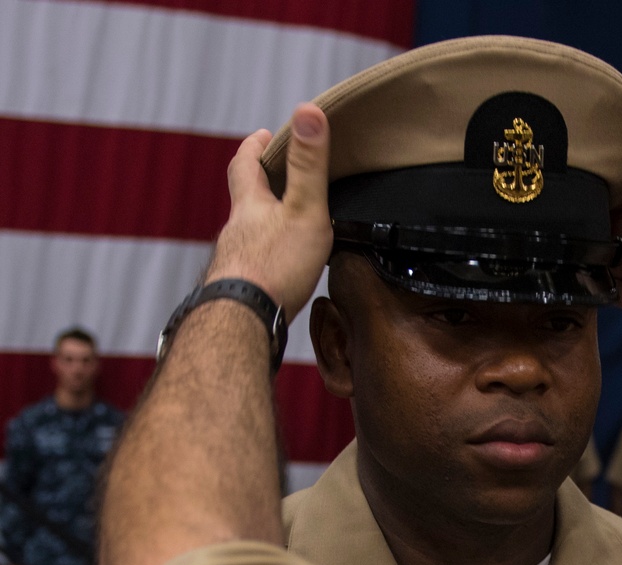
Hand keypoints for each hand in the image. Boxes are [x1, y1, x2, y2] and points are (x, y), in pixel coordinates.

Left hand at [207, 103, 333, 322]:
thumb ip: (309, 165)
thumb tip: (308, 111)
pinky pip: (256, 265)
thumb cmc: (274, 267)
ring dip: (267, 225)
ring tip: (292, 225)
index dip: (255, 146)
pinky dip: (270, 259)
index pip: (245, 164)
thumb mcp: (302, 208)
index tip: (266, 134)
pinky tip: (285, 270)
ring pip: (251, 234)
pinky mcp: (244, 288)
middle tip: (284, 177)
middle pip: (246, 200)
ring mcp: (238, 261)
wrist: (244, 320)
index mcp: (251, 204)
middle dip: (262, 185)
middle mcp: (238, 230)